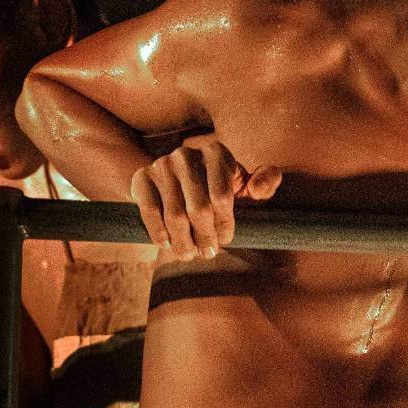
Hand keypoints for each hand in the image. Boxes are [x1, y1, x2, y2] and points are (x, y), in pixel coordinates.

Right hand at [128, 140, 280, 259]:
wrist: (174, 182)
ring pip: (174, 215)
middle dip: (205, 237)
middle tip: (207, 254)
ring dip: (183, 242)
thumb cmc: (219, 186)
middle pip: (198, 209)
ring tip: (188, 255)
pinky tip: (167, 245)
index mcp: (217, 153)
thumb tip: (258, 189)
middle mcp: (187, 154)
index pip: (222, 197)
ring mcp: (161, 164)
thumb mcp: (245, 183)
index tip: (225, 240)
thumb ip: (266, 181)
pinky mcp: (141, 177)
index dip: (225, 224)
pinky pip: (150, 212)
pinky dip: (159, 233)